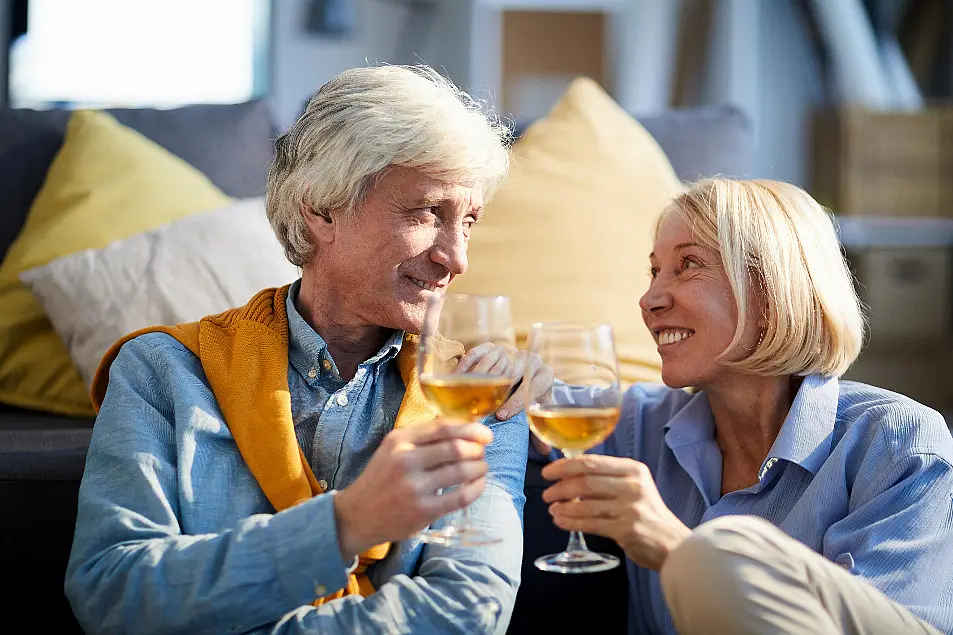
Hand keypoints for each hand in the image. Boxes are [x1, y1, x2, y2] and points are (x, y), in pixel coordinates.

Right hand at [334, 419, 491, 559]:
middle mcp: (405, 461)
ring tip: (481, 468)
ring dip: (479, 467)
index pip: (444, 428)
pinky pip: (461, 496)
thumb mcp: (393, 448)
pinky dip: (476, 488)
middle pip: (456, 448)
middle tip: (482, 453)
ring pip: (462, 471)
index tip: (486, 434)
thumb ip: (422, 436)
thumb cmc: (382, 477)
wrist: (358, 514)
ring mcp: (414, 487)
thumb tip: (463, 426)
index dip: (471, 429)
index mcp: (399, 441)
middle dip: (477, 449)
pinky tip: (478, 484)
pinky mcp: (423, 511)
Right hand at [453, 344, 554, 453]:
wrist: (529, 372)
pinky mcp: (494, 346)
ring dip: (480, 378)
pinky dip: (466, 364)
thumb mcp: (537, 411)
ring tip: (466, 394)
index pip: (532, 386)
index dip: (516, 402)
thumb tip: (545, 453)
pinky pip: (479, 351)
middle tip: (483, 407)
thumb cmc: (532, 397)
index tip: (501, 416)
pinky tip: (456, 377)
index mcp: (544, 375)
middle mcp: (529, 359)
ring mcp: (511, 351)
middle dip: (498, 391)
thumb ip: (540, 430)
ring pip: (495, 362)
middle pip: (513, 372)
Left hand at [541, 455, 691, 570]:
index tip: (548, 471)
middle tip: (547, 493)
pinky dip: (571, 522)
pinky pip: (590, 524)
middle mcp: (632, 486)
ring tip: (552, 510)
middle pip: (585, 481)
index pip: (592, 462)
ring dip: (563, 507)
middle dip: (560, 487)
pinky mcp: (625, 529)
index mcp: (633, 470)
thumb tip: (570, 474)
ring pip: (585, 504)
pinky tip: (561, 521)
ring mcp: (629, 508)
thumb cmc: (648, 514)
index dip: (565, 466)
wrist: (673, 544)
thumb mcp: (635, 486)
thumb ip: (608, 478)